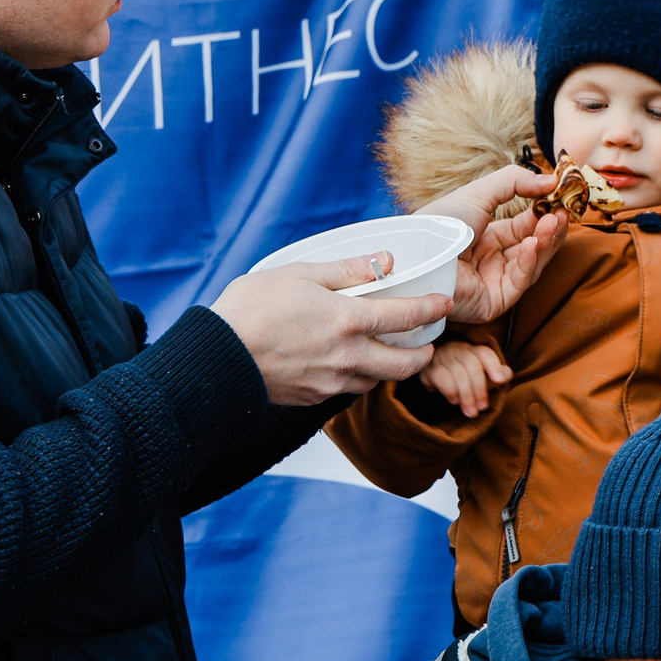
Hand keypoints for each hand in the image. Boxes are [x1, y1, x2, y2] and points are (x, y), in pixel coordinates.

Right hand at [209, 254, 446, 405]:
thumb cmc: (253, 307)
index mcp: (348, 321)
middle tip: (426, 344)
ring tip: (387, 353)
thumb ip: (348, 270)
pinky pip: (348, 390)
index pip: (406, 318)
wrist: (218, 356)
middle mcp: (347, 357)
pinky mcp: (314, 399)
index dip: (431, 310)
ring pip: (376, 381)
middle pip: (404, 365)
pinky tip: (349, 364)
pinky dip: (358, 377)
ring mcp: (331, 383)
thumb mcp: (300, 273)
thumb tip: (386, 261)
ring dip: (389, 369)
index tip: (443, 304)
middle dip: (423, 355)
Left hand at [420, 166, 567, 325]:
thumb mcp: (478, 193)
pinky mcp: (493, 303)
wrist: (419, 254)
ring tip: (555, 221)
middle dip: (550, 229)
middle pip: (532, 247)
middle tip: (566, 211)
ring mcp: (493, 283)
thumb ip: (514, 182)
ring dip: (545, 242)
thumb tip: (550, 180)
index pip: (524, 228)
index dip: (544, 214)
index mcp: (485, 238)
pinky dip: (528, 262)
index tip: (562, 199)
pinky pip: (519, 282)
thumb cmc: (440, 224)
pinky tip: (532, 243)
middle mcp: (491, 262)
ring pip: (531, 264)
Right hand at [425, 340, 512, 417]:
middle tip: (482, 408)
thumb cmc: (465, 376)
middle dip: (479, 389)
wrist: (437, 378)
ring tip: (470, 411)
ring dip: (466, 396)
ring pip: (458, 373)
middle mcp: (458, 350)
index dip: (493, 365)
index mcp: (473, 350)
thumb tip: (507, 374)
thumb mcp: (483, 377)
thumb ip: (498, 375)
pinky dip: (451, 392)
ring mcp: (442, 357)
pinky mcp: (430, 369)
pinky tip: (455, 401)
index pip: (484, 353)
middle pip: (472, 365)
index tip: (500, 381)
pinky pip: (442, 378)